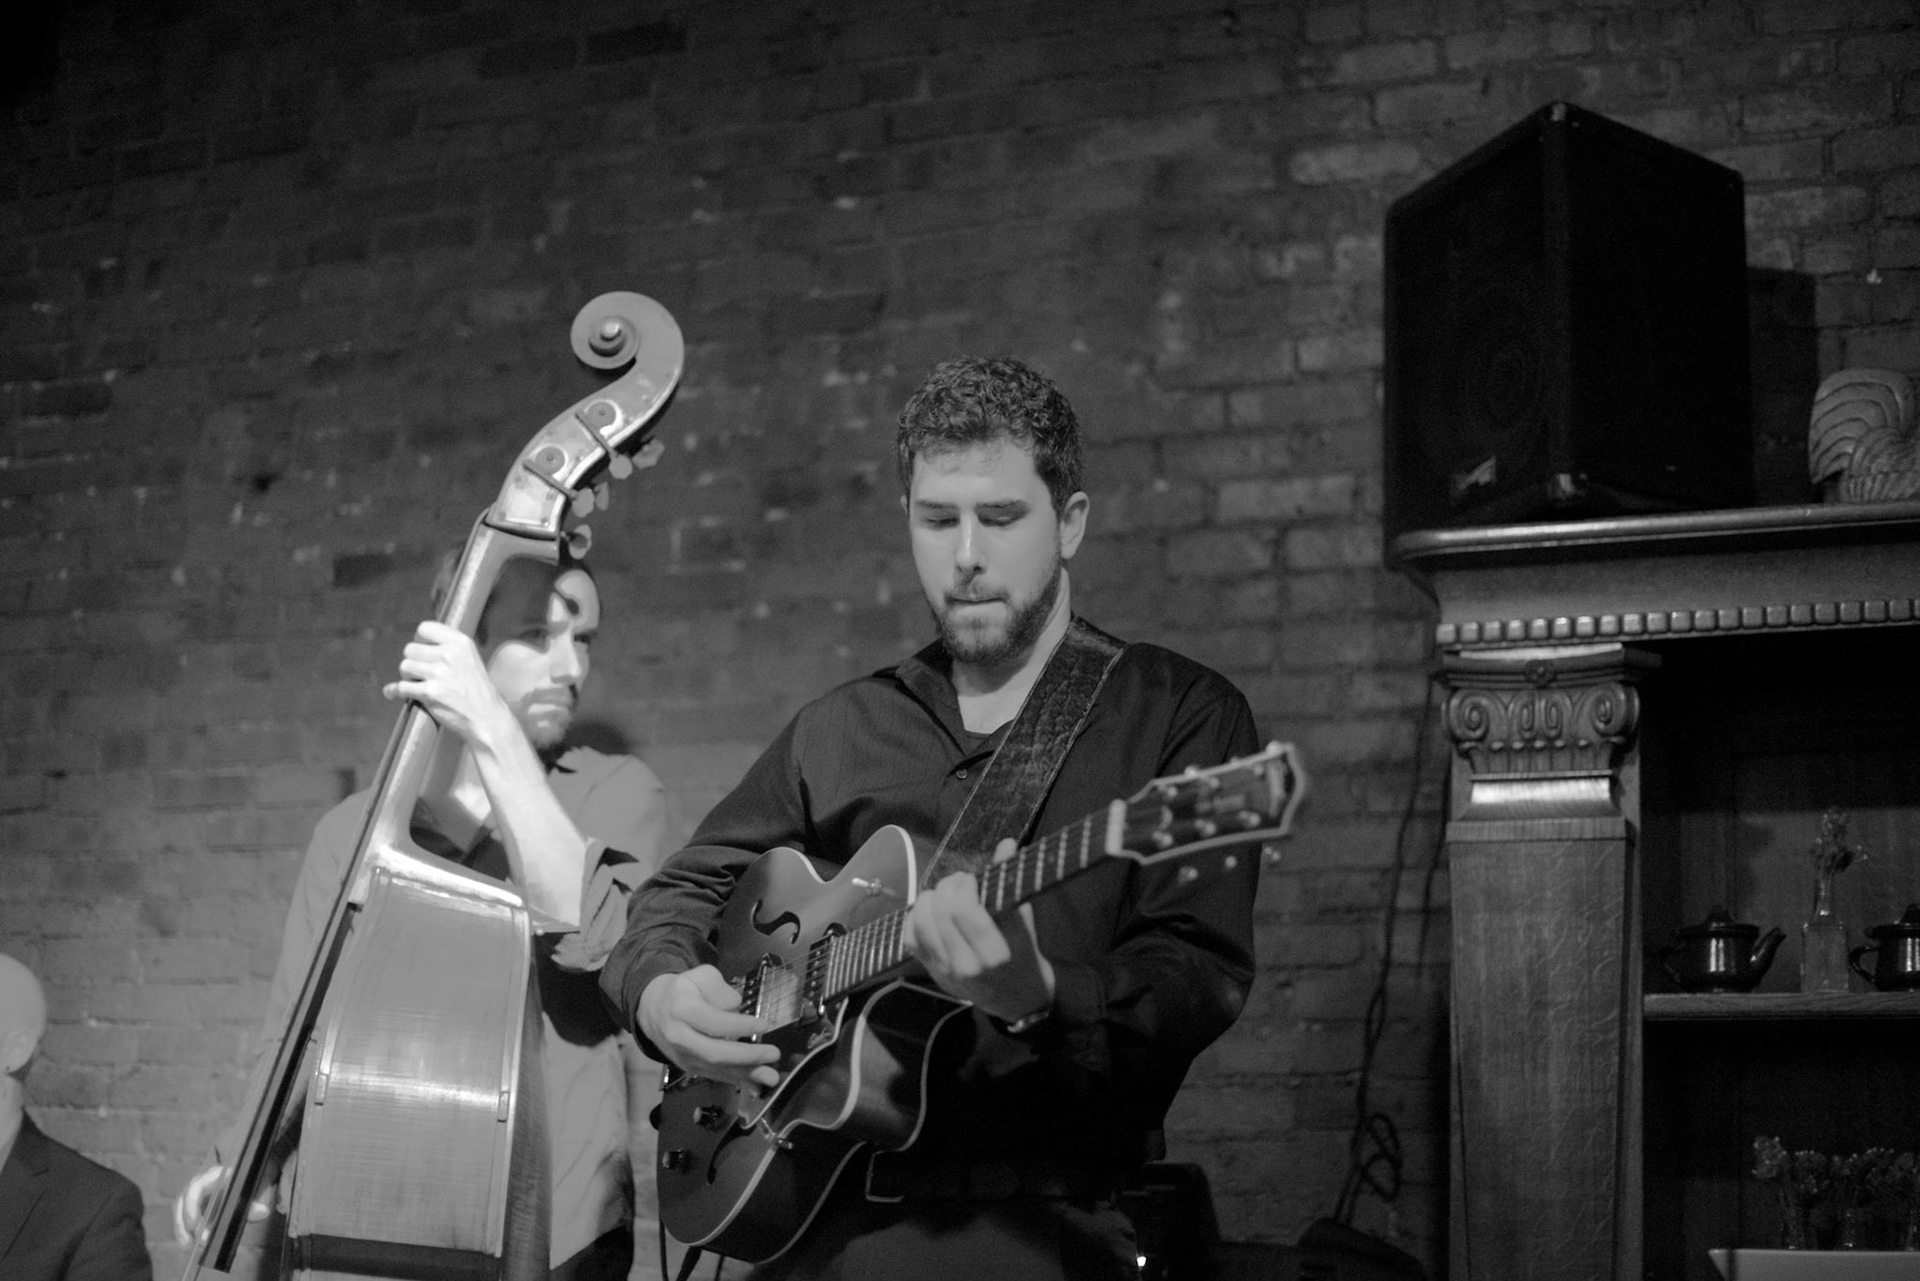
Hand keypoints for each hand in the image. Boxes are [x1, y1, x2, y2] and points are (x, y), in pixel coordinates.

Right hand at [172, 1163, 269, 1248]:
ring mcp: (199, 1193)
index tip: (193, 1225)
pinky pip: (186, 1217)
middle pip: (184, 1199)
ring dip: (181, 1229)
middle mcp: (204, 1181)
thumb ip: (258, 1201)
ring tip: (186, 1246)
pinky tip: (188, 1244)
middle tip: (188, 1243)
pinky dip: (185, 1231)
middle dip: (183, 1222)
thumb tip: (262, 1212)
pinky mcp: (198, 1205)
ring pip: (182, 1209)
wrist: (256, 1181)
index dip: (191, 1205)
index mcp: (218, 1174)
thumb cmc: (256, 1182)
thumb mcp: (260, 1189)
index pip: (197, 1186)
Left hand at [381, 621, 516, 748]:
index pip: (425, 628)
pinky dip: (395, 691)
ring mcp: (439, 673)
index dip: (419, 641)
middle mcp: (450, 654)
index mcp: (461, 642)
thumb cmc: (475, 690)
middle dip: (413, 662)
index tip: (423, 652)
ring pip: (404, 667)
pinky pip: (401, 687)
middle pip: (410, 649)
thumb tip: (415, 643)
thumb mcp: (469, 659)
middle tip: (423, 674)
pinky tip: (395, 693)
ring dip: (407, 677)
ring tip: (419, 685)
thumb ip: (447, 647)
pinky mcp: (430, 692)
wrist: (486, 717)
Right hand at [639, 966, 781, 1088]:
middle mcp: (679, 1037)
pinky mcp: (688, 1068)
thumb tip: (735, 1006)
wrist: (653, 1010)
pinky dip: (736, 1079)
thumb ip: (719, 988)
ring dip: (745, 1074)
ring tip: (771, 1077)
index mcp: (681, 1009)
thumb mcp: (700, 976)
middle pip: (714, 1052)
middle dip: (747, 1056)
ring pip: (716, 1069)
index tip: (765, 1025)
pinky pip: (714, 1076)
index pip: (714, 1022)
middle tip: (773, 1053)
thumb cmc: (683, 990)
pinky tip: (757, 1083)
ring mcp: (682, 1056)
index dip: (740, 1026)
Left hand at [905, 838, 1054, 1023]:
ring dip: (929, 898)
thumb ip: (1009, 881)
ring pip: (920, 923)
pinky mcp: (931, 971)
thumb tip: (1005, 843)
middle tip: (960, 881)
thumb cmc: (1025, 955)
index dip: (964, 885)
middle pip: (941, 912)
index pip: (965, 910)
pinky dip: (914, 917)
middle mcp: (965, 965)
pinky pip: (909, 938)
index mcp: (994, 954)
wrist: (1018, 998)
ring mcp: (944, 970)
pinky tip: (930, 910)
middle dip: (948, 886)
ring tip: (945, 893)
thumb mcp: (1024, 921)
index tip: (973, 878)